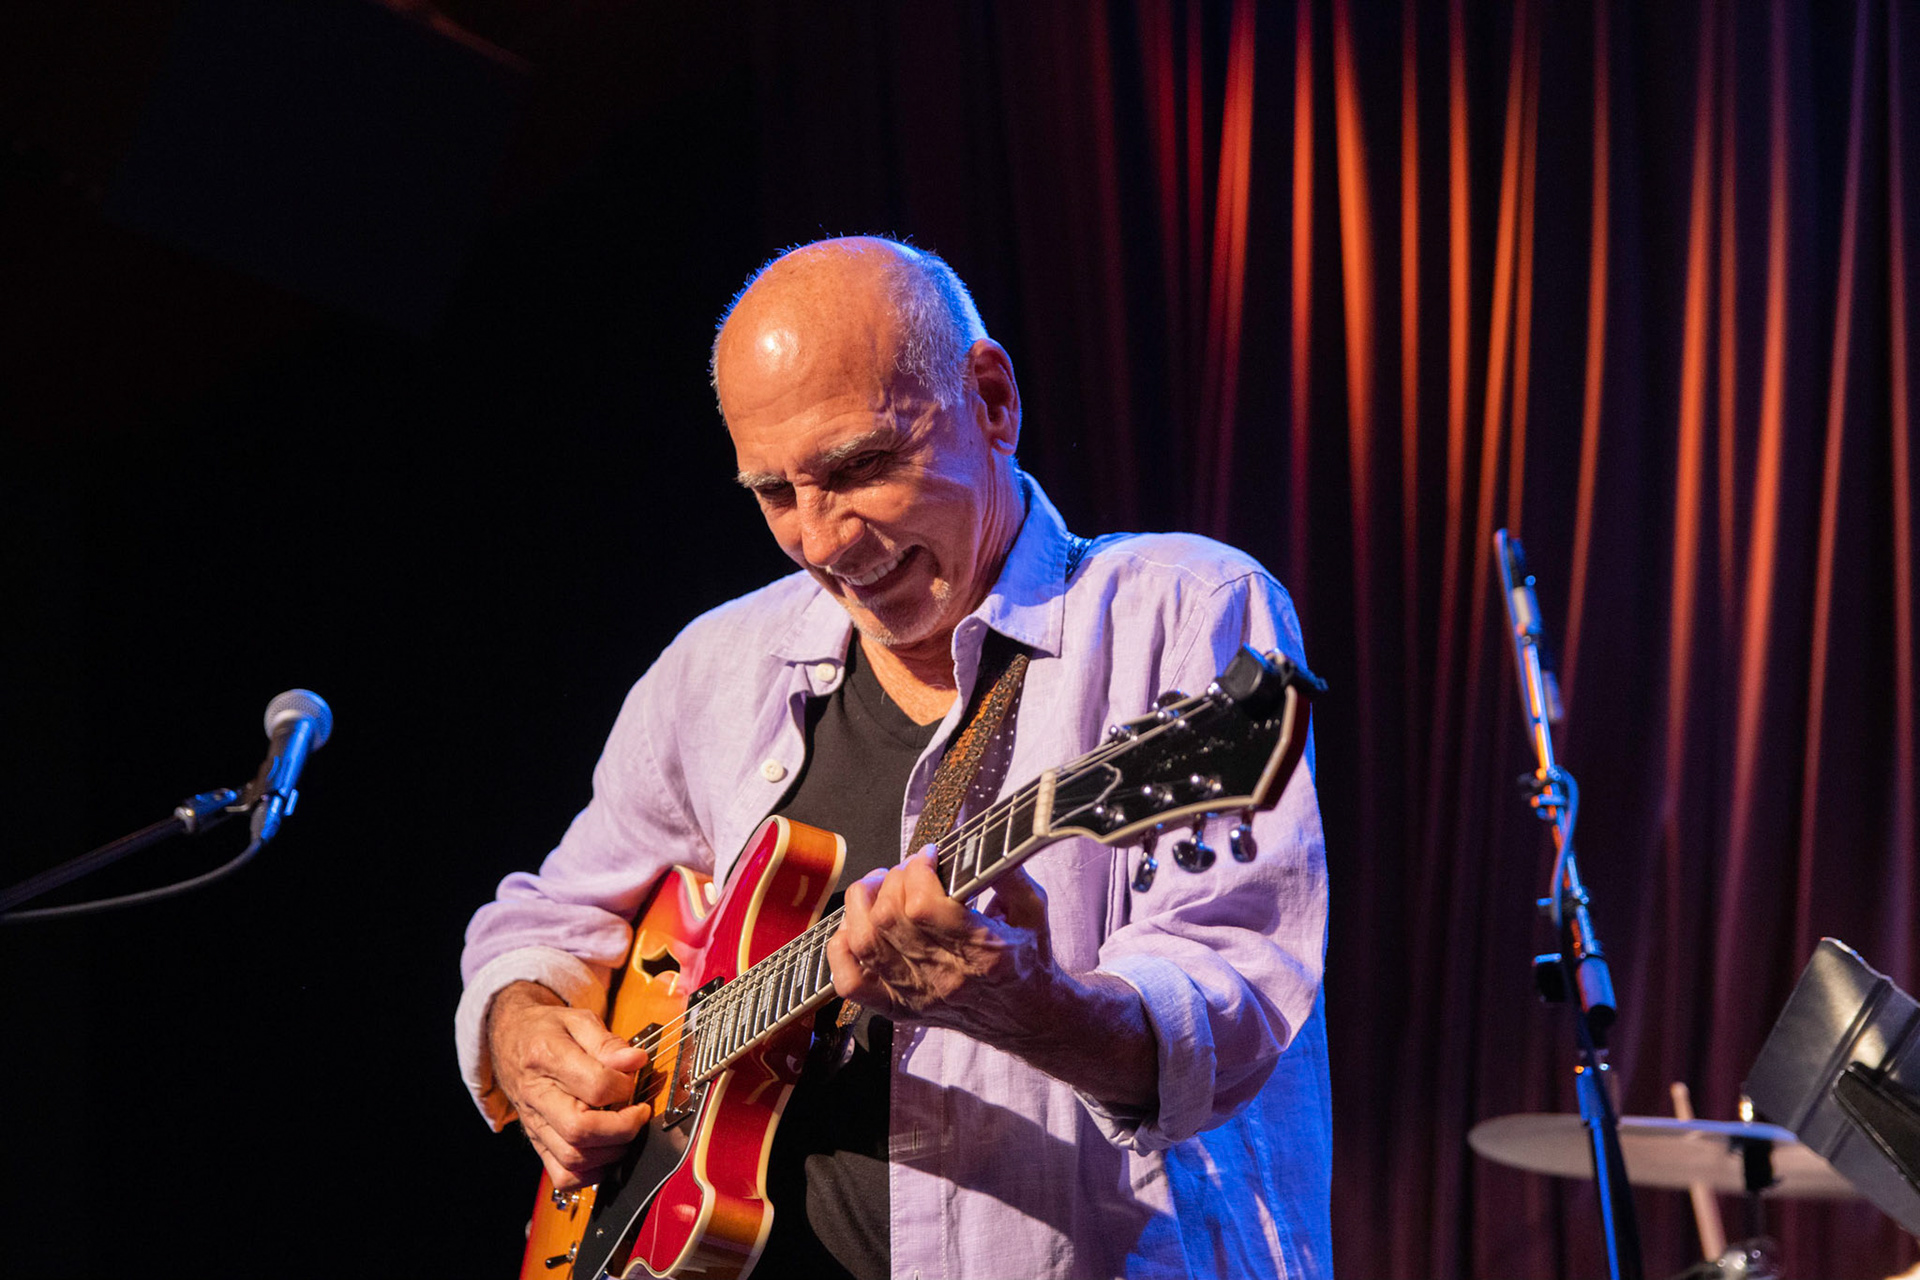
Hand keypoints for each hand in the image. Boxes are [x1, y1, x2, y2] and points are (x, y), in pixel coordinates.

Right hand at [486, 982, 650, 1188]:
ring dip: (611, 1152)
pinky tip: (607, 1152)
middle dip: (622, 1128)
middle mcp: (537, 1097)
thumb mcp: (577, 1019)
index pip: (594, 1086)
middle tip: (639, 1113)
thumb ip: (607, 1042)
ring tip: (626, 1130)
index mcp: (546, 1058)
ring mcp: (535, 1125)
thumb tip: (635, 1062)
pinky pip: (563, 1176)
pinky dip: (591, 1174)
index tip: (633, 1078)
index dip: (624, 1087)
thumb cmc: (547, 1030)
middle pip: (580, 1130)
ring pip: (572, 1159)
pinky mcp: (538, 1143)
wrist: (510, 1041)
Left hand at [826, 849, 1159, 1108]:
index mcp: (983, 951)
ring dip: (862, 904)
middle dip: (891, 880)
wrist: (1028, 1020)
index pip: (924, 906)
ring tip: (876, 888)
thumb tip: (980, 839)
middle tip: (906, 870)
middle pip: (889, 919)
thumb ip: (1009, 873)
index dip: (917, 870)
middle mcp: (945, 977)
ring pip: (865, 943)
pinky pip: (850, 981)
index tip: (929, 855)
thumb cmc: (1029, 960)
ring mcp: (917, 996)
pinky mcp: (899, 1009)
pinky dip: (841, 949)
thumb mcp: (1034, 910)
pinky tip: (856, 927)